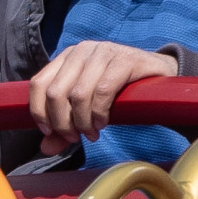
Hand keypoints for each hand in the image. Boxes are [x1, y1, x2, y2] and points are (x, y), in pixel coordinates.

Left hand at [29, 40, 176, 146]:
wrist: (159, 76)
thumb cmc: (119, 91)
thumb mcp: (87, 108)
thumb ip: (65, 126)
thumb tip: (46, 148)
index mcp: (67, 57)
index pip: (38, 84)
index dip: (39, 112)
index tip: (49, 132)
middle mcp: (81, 51)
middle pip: (55, 92)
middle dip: (62, 123)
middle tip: (76, 137)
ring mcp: (103, 52)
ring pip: (78, 94)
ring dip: (83, 122)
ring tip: (92, 133)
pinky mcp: (124, 60)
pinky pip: (102, 92)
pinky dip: (99, 113)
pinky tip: (103, 122)